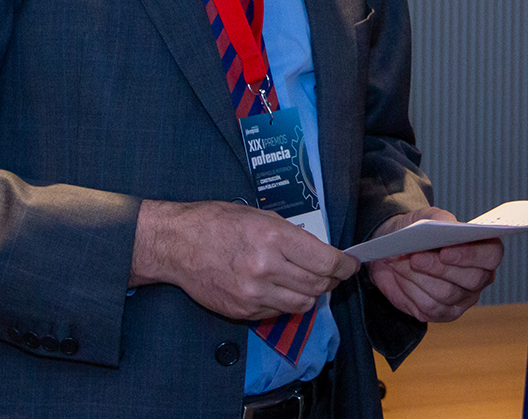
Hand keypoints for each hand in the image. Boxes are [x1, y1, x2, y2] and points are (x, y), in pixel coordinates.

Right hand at [130, 200, 357, 319]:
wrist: (177, 244)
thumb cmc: (216, 223)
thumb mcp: (259, 216)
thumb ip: (291, 235)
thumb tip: (320, 252)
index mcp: (273, 238)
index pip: (325, 261)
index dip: (344, 266)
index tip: (350, 265)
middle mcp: (266, 268)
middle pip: (318, 284)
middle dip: (331, 279)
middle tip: (331, 272)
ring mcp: (254, 293)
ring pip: (303, 303)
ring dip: (311, 293)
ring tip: (306, 281)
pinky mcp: (243, 310)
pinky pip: (279, 312)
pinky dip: (286, 302)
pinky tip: (279, 287)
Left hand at [364, 208, 502, 322]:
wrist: (395, 251)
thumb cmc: (418, 232)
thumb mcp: (426, 217)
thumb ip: (439, 218)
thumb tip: (446, 226)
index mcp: (484, 250)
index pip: (491, 255)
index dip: (470, 255)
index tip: (445, 251)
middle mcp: (479, 277)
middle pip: (471, 279)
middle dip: (439, 268)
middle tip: (415, 257)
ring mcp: (463, 298)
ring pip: (446, 294)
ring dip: (419, 277)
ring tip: (400, 262)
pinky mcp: (443, 313)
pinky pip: (429, 307)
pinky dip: (410, 290)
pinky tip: (400, 276)